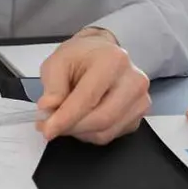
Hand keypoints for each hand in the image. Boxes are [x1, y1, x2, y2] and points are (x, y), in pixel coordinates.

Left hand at [37, 29, 149, 143]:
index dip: (66, 118)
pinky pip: (110, 135)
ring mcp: (140, 100)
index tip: (47, 130)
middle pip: (101, 119)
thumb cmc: (82, 57)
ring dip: (79, 131)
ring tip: (66, 117)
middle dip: (71, 128)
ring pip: (105, 132)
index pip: (88, 97)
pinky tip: (83, 118)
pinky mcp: (138, 116)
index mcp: (113, 61)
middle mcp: (133, 81)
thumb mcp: (58, 61)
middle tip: (49, 126)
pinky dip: (90, 133)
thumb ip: (52, 85)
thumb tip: (48, 109)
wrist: (103, 54)